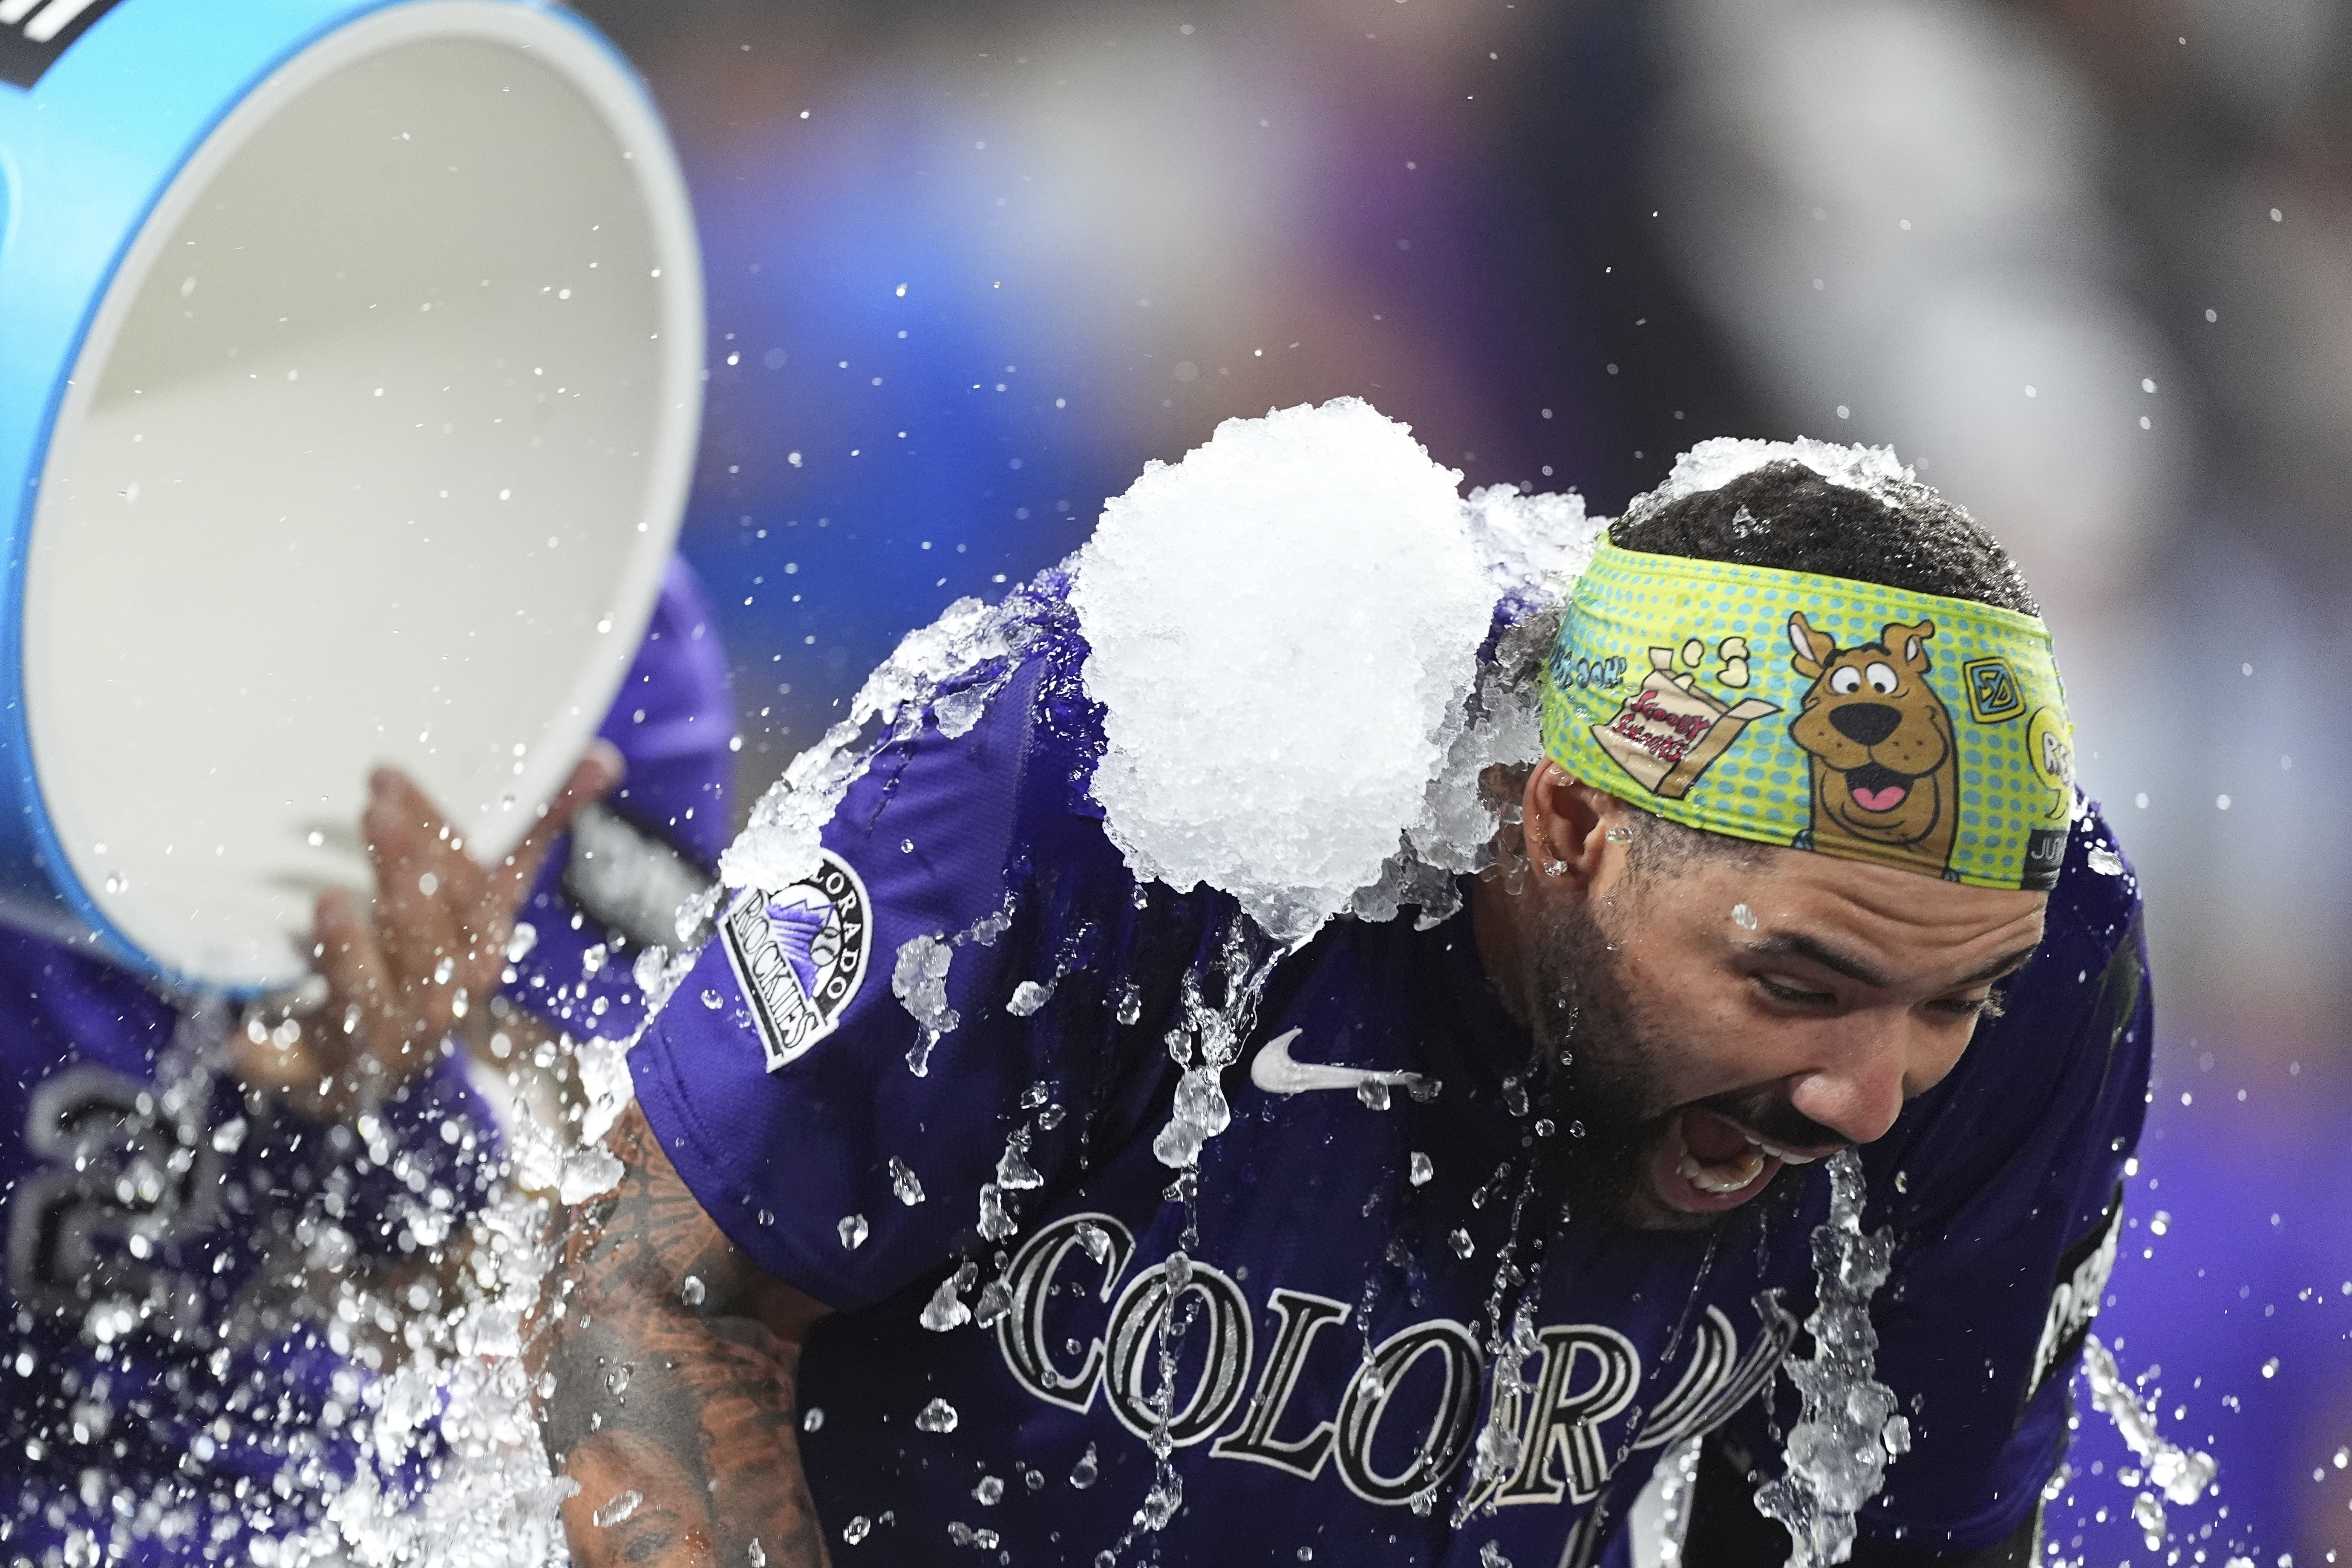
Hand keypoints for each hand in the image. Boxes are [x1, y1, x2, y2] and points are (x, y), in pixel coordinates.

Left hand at [233, 744, 622, 1121]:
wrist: (406, 1070)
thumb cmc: (440, 958)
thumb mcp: (485, 893)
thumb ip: (537, 827)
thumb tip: (606, 756)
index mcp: (480, 951)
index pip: (467, 889)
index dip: (430, 833)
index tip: (382, 777)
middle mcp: (440, 1002)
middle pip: (428, 941)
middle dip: (404, 874)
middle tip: (372, 812)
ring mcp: (382, 1045)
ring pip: (373, 1004)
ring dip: (351, 958)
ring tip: (326, 904)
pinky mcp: (325, 1078)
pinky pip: (299, 1074)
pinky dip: (274, 1063)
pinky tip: (243, 1041)